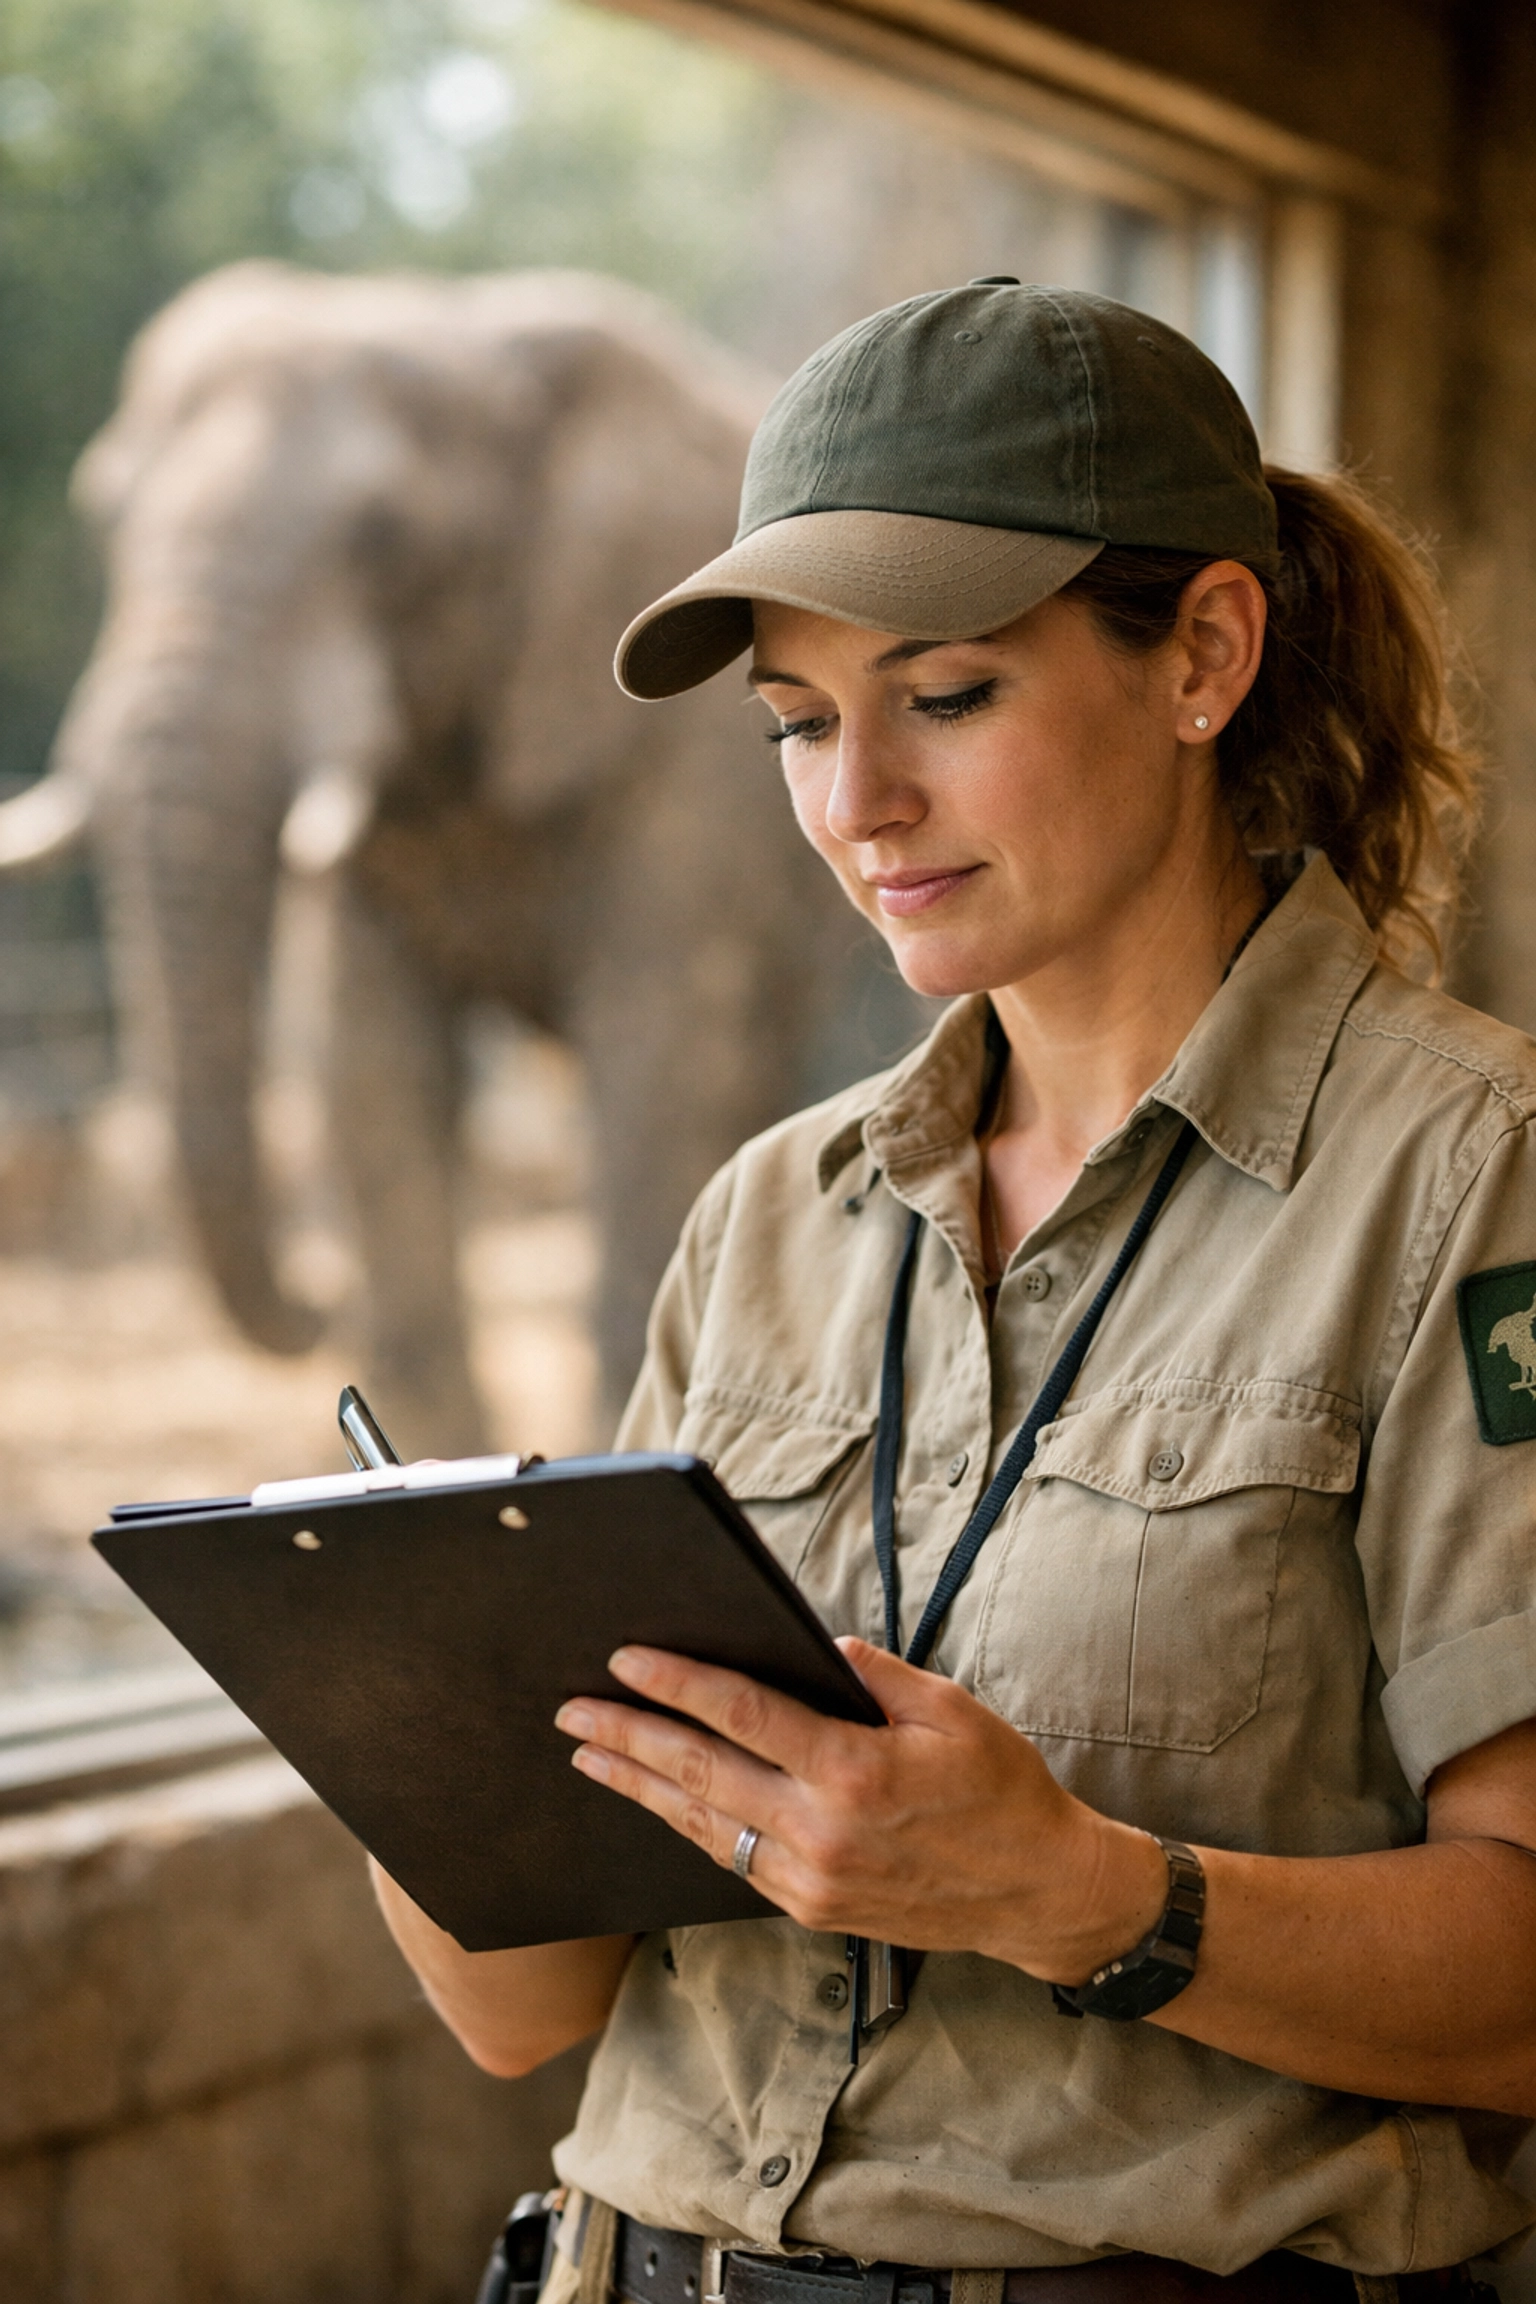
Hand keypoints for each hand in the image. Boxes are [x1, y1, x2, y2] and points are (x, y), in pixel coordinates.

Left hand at [554, 1640, 1165, 1981]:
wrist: (1037, 1893)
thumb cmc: (1001, 1788)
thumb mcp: (949, 1709)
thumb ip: (873, 1674)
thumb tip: (812, 1647)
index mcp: (854, 1772)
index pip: (741, 1715)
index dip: (676, 1683)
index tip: (626, 1657)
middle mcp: (820, 1831)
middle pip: (700, 1773)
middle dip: (627, 1738)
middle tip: (571, 1711)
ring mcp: (810, 1879)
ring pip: (703, 1825)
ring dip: (640, 1787)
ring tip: (587, 1758)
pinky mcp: (811, 1908)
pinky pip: (733, 1860)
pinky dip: (689, 1825)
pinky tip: (659, 1801)